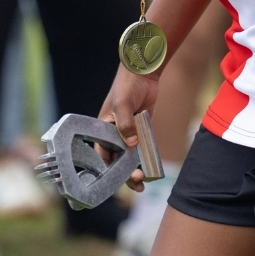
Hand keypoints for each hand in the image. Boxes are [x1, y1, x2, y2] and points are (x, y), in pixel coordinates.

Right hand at [97, 64, 160, 191]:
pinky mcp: (143, 128)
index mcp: (103, 129)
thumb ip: (125, 125)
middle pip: (117, 159)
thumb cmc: (126, 86)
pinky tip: (151, 169)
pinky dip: (146, 158)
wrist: (143, 72)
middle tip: (137, 182)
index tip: (117, 180)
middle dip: (124, 173)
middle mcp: (115, 133)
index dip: (109, 168)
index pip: (103, 154)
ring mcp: (130, 131)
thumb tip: (132, 145)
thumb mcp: (122, 105)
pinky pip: (143, 147)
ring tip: (143, 183)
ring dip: (135, 169)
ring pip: (131, 156)